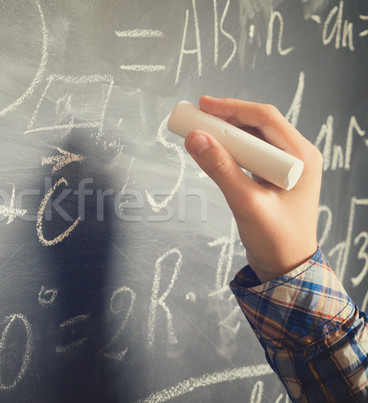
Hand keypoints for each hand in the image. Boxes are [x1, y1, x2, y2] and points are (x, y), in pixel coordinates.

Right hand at [184, 96, 322, 282]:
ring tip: (199, 129)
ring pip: (253, 137)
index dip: (232, 108)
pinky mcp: (274, 175)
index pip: (265, 118)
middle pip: (259, 124)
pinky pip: (251, 152)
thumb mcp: (246, 202)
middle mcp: (297, 155)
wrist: (287, 268)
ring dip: (226, 132)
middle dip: (226, 117)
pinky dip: (231, 148)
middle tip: (195, 115)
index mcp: (301, 156)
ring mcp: (287, 165)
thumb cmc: (275, 240)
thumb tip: (194, 138)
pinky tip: (213, 149)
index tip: (203, 105)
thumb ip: (220, 168)